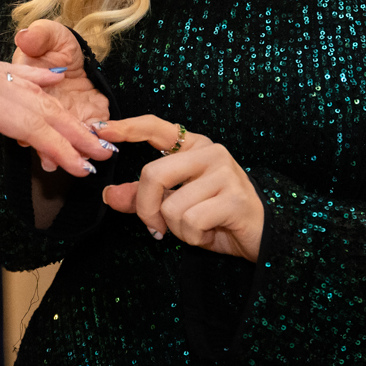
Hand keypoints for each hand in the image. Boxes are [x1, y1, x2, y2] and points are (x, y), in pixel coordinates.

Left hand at [0, 30, 113, 174]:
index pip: (32, 126)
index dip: (61, 148)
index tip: (85, 168)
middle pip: (43, 110)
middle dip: (76, 134)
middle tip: (105, 154)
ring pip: (36, 95)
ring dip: (65, 114)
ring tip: (91, 130)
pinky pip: (19, 76)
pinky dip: (42, 81)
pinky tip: (56, 81)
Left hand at [97, 115, 262, 260]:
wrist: (263, 236)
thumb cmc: (217, 217)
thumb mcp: (176, 205)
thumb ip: (143, 197)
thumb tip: (108, 194)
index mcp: (194, 146)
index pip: (156, 127)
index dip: (128, 128)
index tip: (102, 129)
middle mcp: (210, 152)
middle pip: (152, 175)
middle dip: (146, 209)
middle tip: (156, 228)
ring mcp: (224, 172)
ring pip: (171, 205)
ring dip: (177, 229)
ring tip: (198, 228)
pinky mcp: (234, 197)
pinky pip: (191, 221)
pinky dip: (194, 237)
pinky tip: (210, 233)